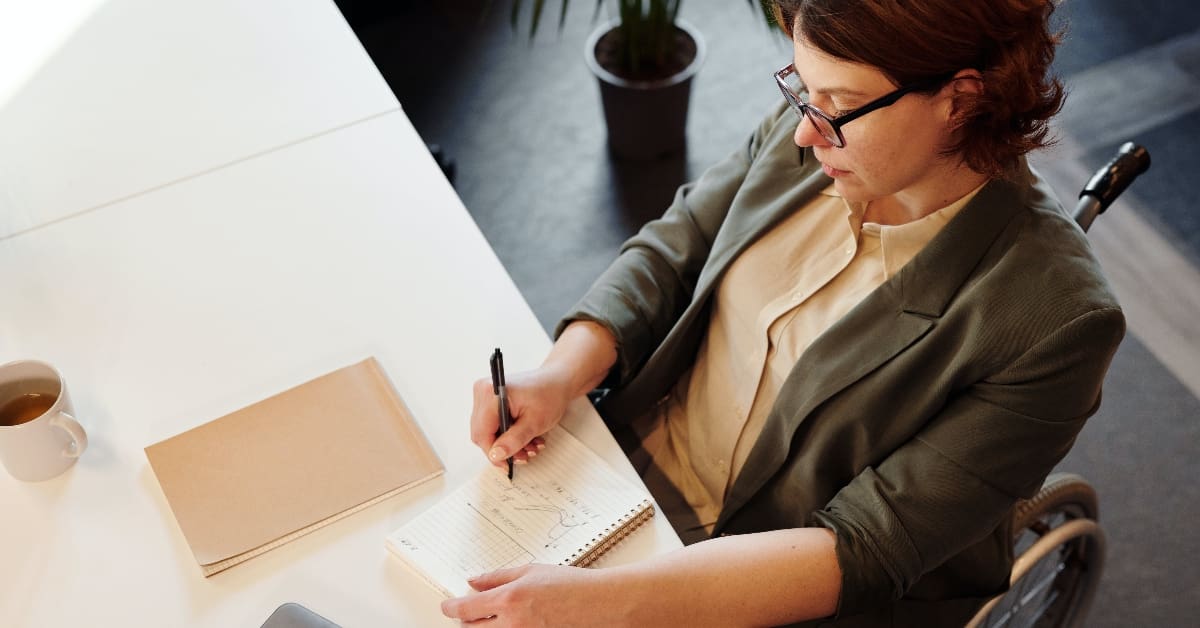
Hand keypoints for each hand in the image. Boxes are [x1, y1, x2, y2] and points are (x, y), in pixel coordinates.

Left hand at [441, 564, 624, 626]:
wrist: (599, 604)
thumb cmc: (570, 586)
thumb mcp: (531, 571)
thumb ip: (497, 577)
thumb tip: (473, 582)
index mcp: (509, 600)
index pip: (465, 610)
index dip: (450, 608)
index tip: (447, 607)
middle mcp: (512, 624)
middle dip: (466, 620)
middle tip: (471, 611)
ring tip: (495, 617)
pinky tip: (513, 622)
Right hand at [470, 366, 572, 467]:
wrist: (557, 380)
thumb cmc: (549, 394)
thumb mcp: (534, 422)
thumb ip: (513, 440)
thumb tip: (496, 455)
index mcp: (492, 394)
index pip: (482, 433)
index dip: (493, 453)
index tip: (507, 464)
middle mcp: (483, 391)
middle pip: (482, 433)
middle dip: (503, 448)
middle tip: (522, 455)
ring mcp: (485, 395)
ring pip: (488, 431)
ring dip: (508, 442)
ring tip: (529, 445)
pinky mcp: (490, 399)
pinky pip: (493, 424)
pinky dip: (508, 434)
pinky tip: (524, 436)